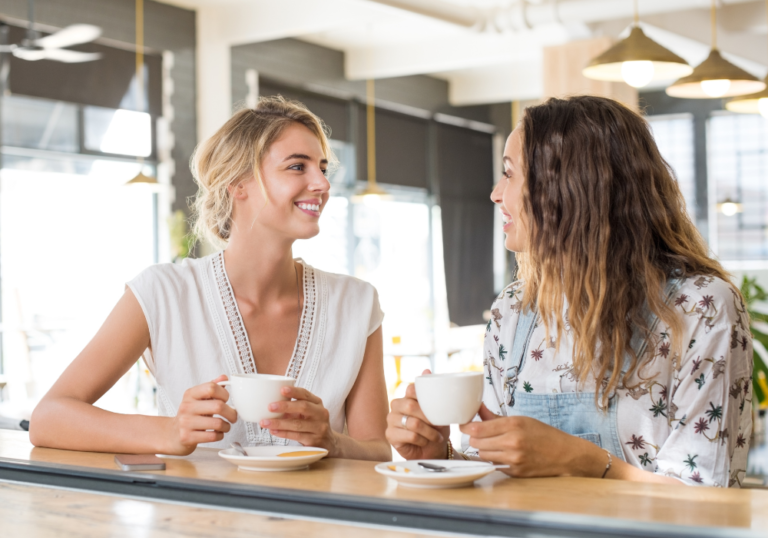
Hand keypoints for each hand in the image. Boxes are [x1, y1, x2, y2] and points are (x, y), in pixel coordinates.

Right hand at [166, 375, 236, 454]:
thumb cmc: (191, 415)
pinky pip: (212, 436)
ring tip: (225, 426)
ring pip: (217, 423)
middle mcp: (186, 407)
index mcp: (190, 394)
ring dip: (227, 426)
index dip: (224, 394)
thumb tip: (224, 377)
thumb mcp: (199, 398)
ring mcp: (185, 422)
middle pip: (218, 406)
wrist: (173, 434)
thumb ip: (211, 387)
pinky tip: (217, 433)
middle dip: (231, 413)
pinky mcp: (187, 437)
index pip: (212, 387)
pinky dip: (220, 435)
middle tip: (233, 416)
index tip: (227, 400)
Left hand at [259, 386, 337, 453]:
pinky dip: (283, 433)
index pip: (306, 394)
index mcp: (317, 403)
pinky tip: (273, 431)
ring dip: (279, 423)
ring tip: (265, 422)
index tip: (281, 390)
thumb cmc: (312, 423)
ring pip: (297, 424)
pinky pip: (296, 436)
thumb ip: (294, 406)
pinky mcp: (314, 441)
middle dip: (285, 406)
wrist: (328, 442)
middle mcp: (321, 414)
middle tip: (270, 407)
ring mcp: (319, 428)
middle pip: (303, 407)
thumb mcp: (308, 411)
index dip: (294, 391)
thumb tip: (271, 401)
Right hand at [386, 369, 449, 459]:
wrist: (434, 449)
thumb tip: (426, 369)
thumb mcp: (438, 409)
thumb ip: (431, 391)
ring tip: (436, 437)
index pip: (411, 389)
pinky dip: (422, 440)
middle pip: (410, 405)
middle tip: (439, 425)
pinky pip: (410, 435)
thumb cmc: (435, 428)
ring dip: (429, 432)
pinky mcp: (390, 435)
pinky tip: (425, 442)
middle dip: (428, 418)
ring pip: (412, 423)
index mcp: (406, 396)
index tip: (436, 409)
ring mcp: (391, 420)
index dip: (424, 399)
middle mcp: (396, 406)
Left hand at [459, 404, 606, 477]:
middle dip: (474, 438)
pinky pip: (494, 465)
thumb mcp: (521, 420)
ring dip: (483, 449)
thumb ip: (495, 417)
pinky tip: (502, 454)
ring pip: (482, 455)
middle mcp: (512, 442)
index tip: (463, 424)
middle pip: (476, 443)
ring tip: (492, 444)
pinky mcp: (515, 472)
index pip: (477, 428)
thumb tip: (477, 408)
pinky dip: (493, 459)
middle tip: (479, 434)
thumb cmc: (544, 434)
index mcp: (513, 425)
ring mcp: (514, 459)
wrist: (566, 455)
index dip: (466, 426)